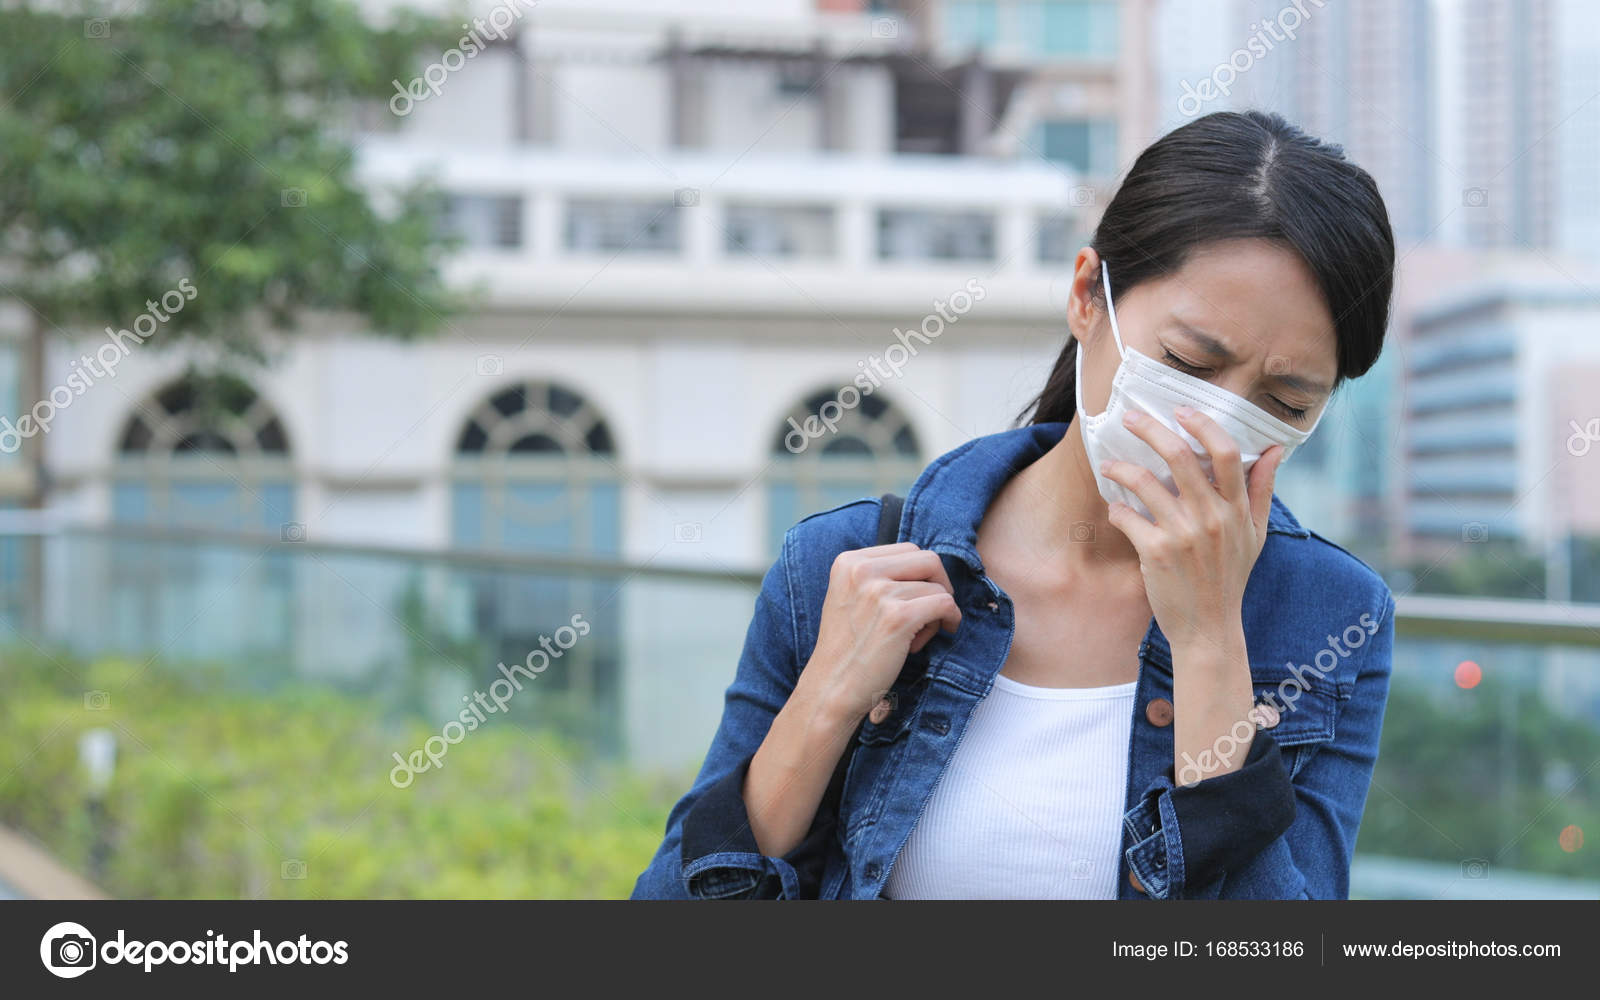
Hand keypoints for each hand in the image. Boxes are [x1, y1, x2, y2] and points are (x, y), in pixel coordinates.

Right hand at [805, 542, 962, 722]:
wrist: (831, 688)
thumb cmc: (848, 648)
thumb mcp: (851, 597)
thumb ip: (878, 576)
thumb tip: (929, 566)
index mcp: (848, 562)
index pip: (908, 549)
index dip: (920, 575)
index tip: (915, 599)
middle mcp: (861, 570)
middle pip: (928, 559)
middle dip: (938, 585)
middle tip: (928, 614)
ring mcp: (879, 592)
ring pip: (938, 587)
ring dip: (936, 612)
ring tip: (915, 636)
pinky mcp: (898, 617)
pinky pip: (945, 604)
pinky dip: (949, 619)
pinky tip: (936, 635)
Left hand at [1099, 406, 1282, 649]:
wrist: (1209, 629)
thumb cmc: (1230, 578)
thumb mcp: (1256, 535)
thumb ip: (1263, 490)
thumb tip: (1276, 449)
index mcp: (1238, 510)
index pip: (1226, 453)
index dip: (1203, 425)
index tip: (1182, 410)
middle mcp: (1213, 518)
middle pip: (1180, 456)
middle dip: (1151, 430)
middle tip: (1131, 417)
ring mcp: (1183, 535)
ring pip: (1145, 482)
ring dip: (1121, 468)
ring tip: (1109, 464)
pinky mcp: (1156, 553)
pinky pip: (1128, 516)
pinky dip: (1117, 508)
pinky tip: (1116, 508)